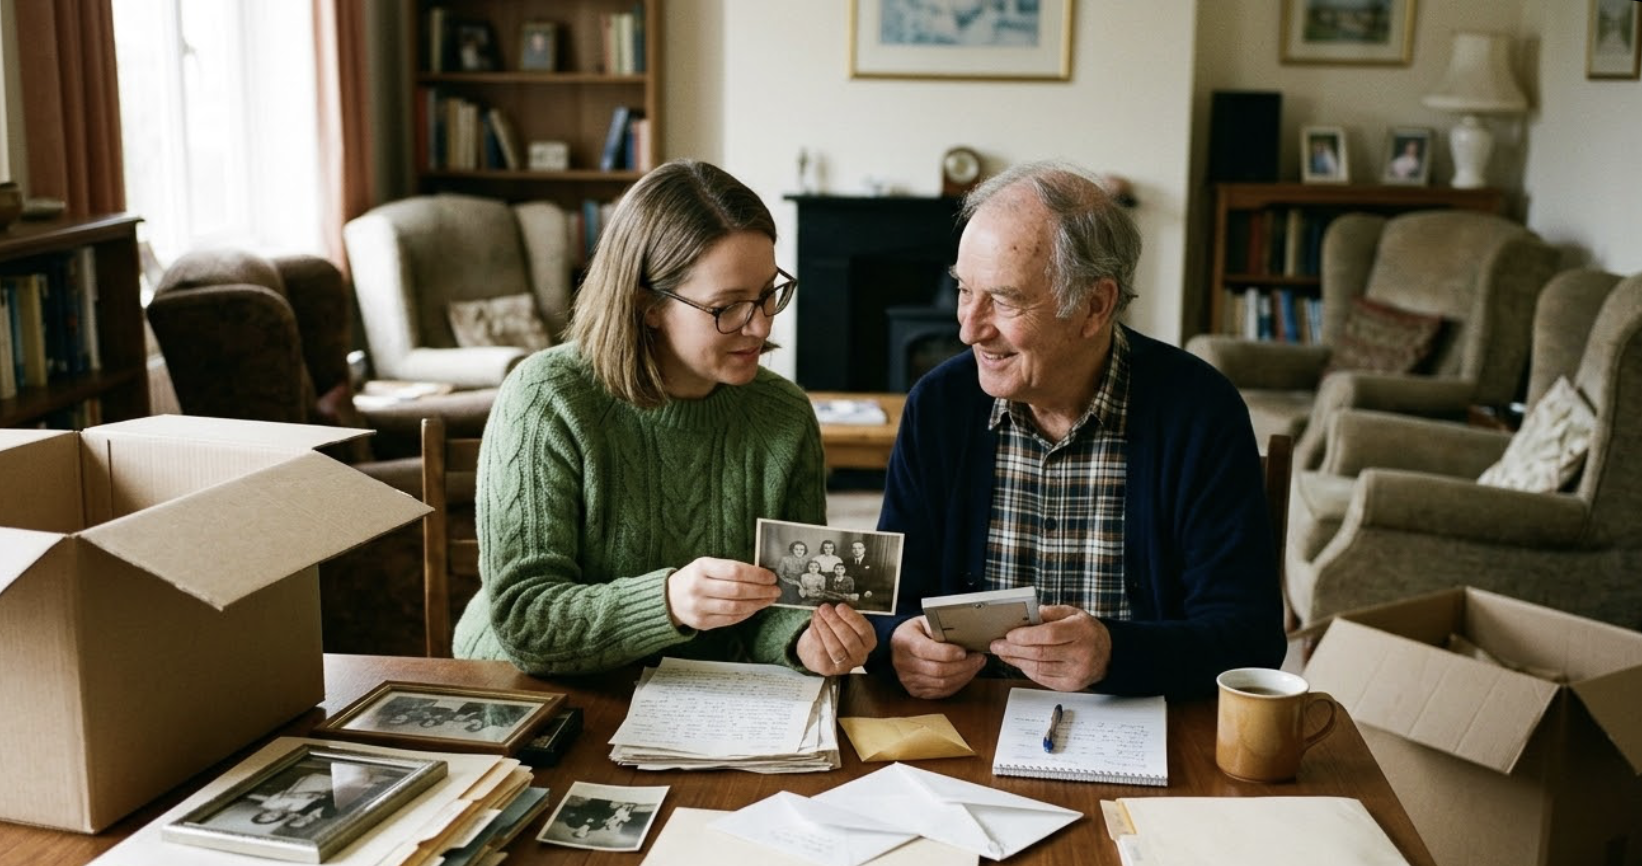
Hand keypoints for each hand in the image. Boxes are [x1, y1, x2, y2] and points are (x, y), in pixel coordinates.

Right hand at [664, 557, 780, 630]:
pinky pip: (730, 620)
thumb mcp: (706, 565)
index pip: (735, 571)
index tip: (771, 577)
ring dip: (757, 604)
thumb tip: (761, 575)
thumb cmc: (694, 578)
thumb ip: (729, 568)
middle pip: (737, 590)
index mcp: (701, 568)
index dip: (757, 575)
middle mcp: (698, 587)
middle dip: (761, 591)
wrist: (669, 598)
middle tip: (775, 590)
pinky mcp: (702, 622)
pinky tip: (755, 608)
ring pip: (735, 607)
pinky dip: (746, 614)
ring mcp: (699, 607)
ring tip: (769, 600)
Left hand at [796, 604, 876, 674]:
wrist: (820, 651)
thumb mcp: (845, 622)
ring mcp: (845, 665)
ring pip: (836, 648)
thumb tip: (835, 605)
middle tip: (825, 609)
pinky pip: (822, 651)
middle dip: (836, 622)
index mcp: (868, 642)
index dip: (852, 618)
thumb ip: (844, 615)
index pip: (864, 631)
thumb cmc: (836, 633)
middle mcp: (860, 656)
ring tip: (818, 615)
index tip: (840, 607)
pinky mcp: (829, 669)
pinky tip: (814, 624)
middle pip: (850, 641)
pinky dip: (817, 635)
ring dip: (825, 629)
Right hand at [891, 616, 985, 698]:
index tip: (965, 651)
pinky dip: (958, 684)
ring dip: (964, 676)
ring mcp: (908, 680)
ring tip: (976, 665)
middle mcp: (904, 663)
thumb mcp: (924, 622)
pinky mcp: (915, 691)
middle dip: (964, 666)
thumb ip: (940, 626)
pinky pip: (941, 692)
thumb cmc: (914, 632)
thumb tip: (964, 633)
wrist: (895, 646)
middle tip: (979, 658)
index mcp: (905, 642)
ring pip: (943, 684)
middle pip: (939, 671)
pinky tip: (966, 674)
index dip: (949, 653)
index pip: (928, 651)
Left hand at [991, 604, 1110, 691]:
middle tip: (997, 646)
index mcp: (1081, 632)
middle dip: (1014, 650)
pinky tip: (1018, 663)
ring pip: (1039, 668)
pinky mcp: (1071, 685)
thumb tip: (1028, 614)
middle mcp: (1080, 654)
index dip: (1026, 636)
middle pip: (1040, 653)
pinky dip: (1027, 670)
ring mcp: (1076, 672)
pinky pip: (1043, 679)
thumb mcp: (1073, 613)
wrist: (1108, 655)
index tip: (1009, 635)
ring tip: (1003, 654)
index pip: (1049, 635)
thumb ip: (1051, 612)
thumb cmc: (1087, 632)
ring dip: (1017, 661)